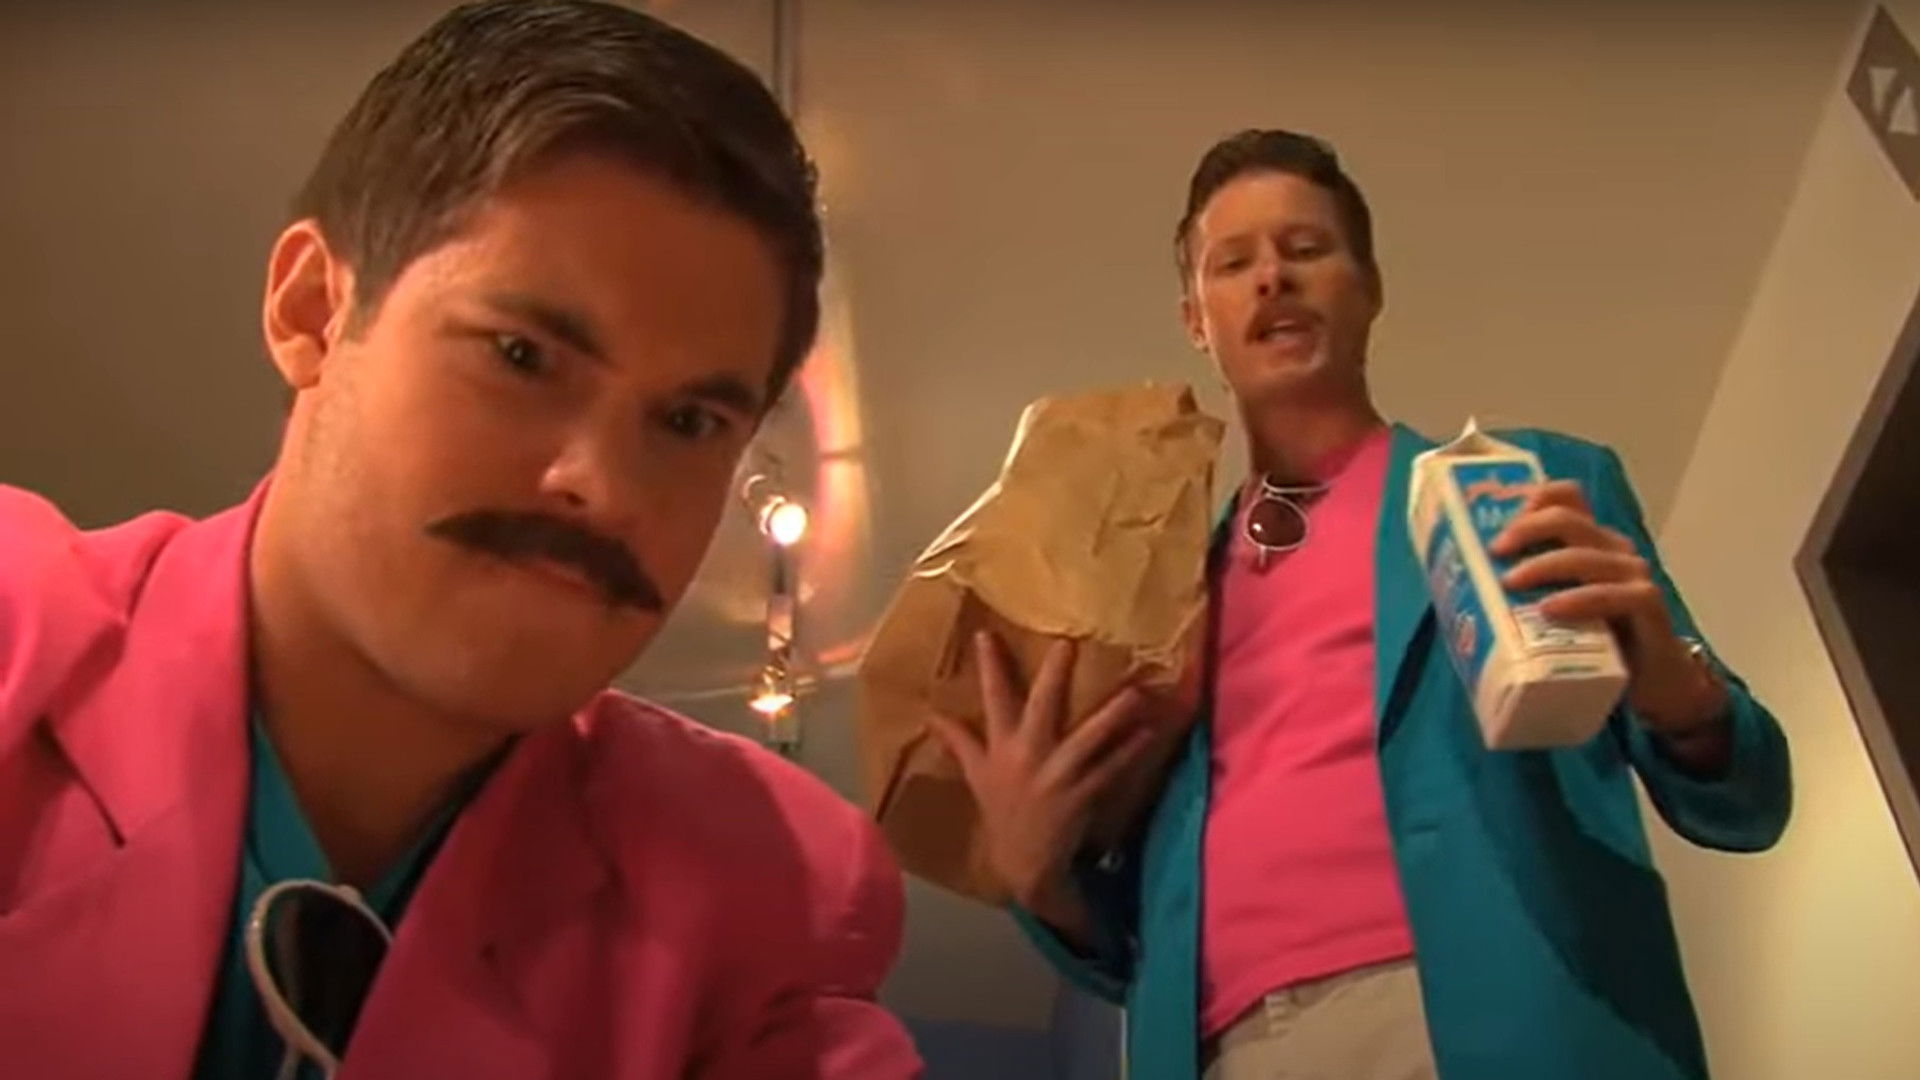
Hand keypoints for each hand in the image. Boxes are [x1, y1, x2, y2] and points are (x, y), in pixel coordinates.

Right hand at [929, 633, 1164, 925]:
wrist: (1024, 863)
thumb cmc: (1001, 812)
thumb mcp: (975, 775)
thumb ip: (958, 741)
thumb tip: (930, 715)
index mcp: (1000, 747)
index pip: (992, 699)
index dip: (989, 667)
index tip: (987, 633)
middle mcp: (1027, 755)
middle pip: (1041, 707)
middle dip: (1055, 675)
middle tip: (1070, 644)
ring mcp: (1056, 776)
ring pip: (1086, 738)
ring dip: (1112, 715)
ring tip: (1135, 692)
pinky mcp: (1081, 795)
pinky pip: (1109, 769)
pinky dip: (1129, 752)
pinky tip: (1148, 733)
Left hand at [1491, 480, 1726, 735]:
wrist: (1653, 684)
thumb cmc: (1596, 643)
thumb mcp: (1554, 610)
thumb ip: (1524, 591)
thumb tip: (1458, 587)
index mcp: (1590, 541)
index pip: (1567, 497)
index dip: (1532, 498)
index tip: (1495, 519)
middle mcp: (1613, 549)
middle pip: (1569, 519)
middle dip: (1526, 529)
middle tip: (1494, 553)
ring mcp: (1633, 575)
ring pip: (1586, 555)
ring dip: (1544, 566)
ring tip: (1509, 583)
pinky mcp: (1648, 605)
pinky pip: (1614, 594)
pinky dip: (1580, 599)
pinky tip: (1551, 609)